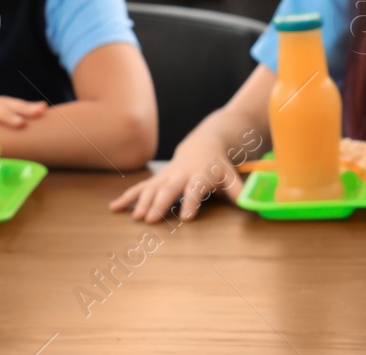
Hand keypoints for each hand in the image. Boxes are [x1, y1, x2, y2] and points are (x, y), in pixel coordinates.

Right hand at [109, 138, 243, 222]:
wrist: (203, 144)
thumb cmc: (219, 166)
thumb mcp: (232, 175)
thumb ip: (239, 190)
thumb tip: (251, 205)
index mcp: (202, 175)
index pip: (197, 189)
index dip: (192, 202)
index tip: (186, 217)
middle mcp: (182, 175)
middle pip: (169, 189)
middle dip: (160, 203)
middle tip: (150, 219)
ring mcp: (167, 176)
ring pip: (152, 188)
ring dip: (142, 202)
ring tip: (136, 218)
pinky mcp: (156, 180)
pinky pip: (139, 188)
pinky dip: (127, 197)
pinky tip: (114, 208)